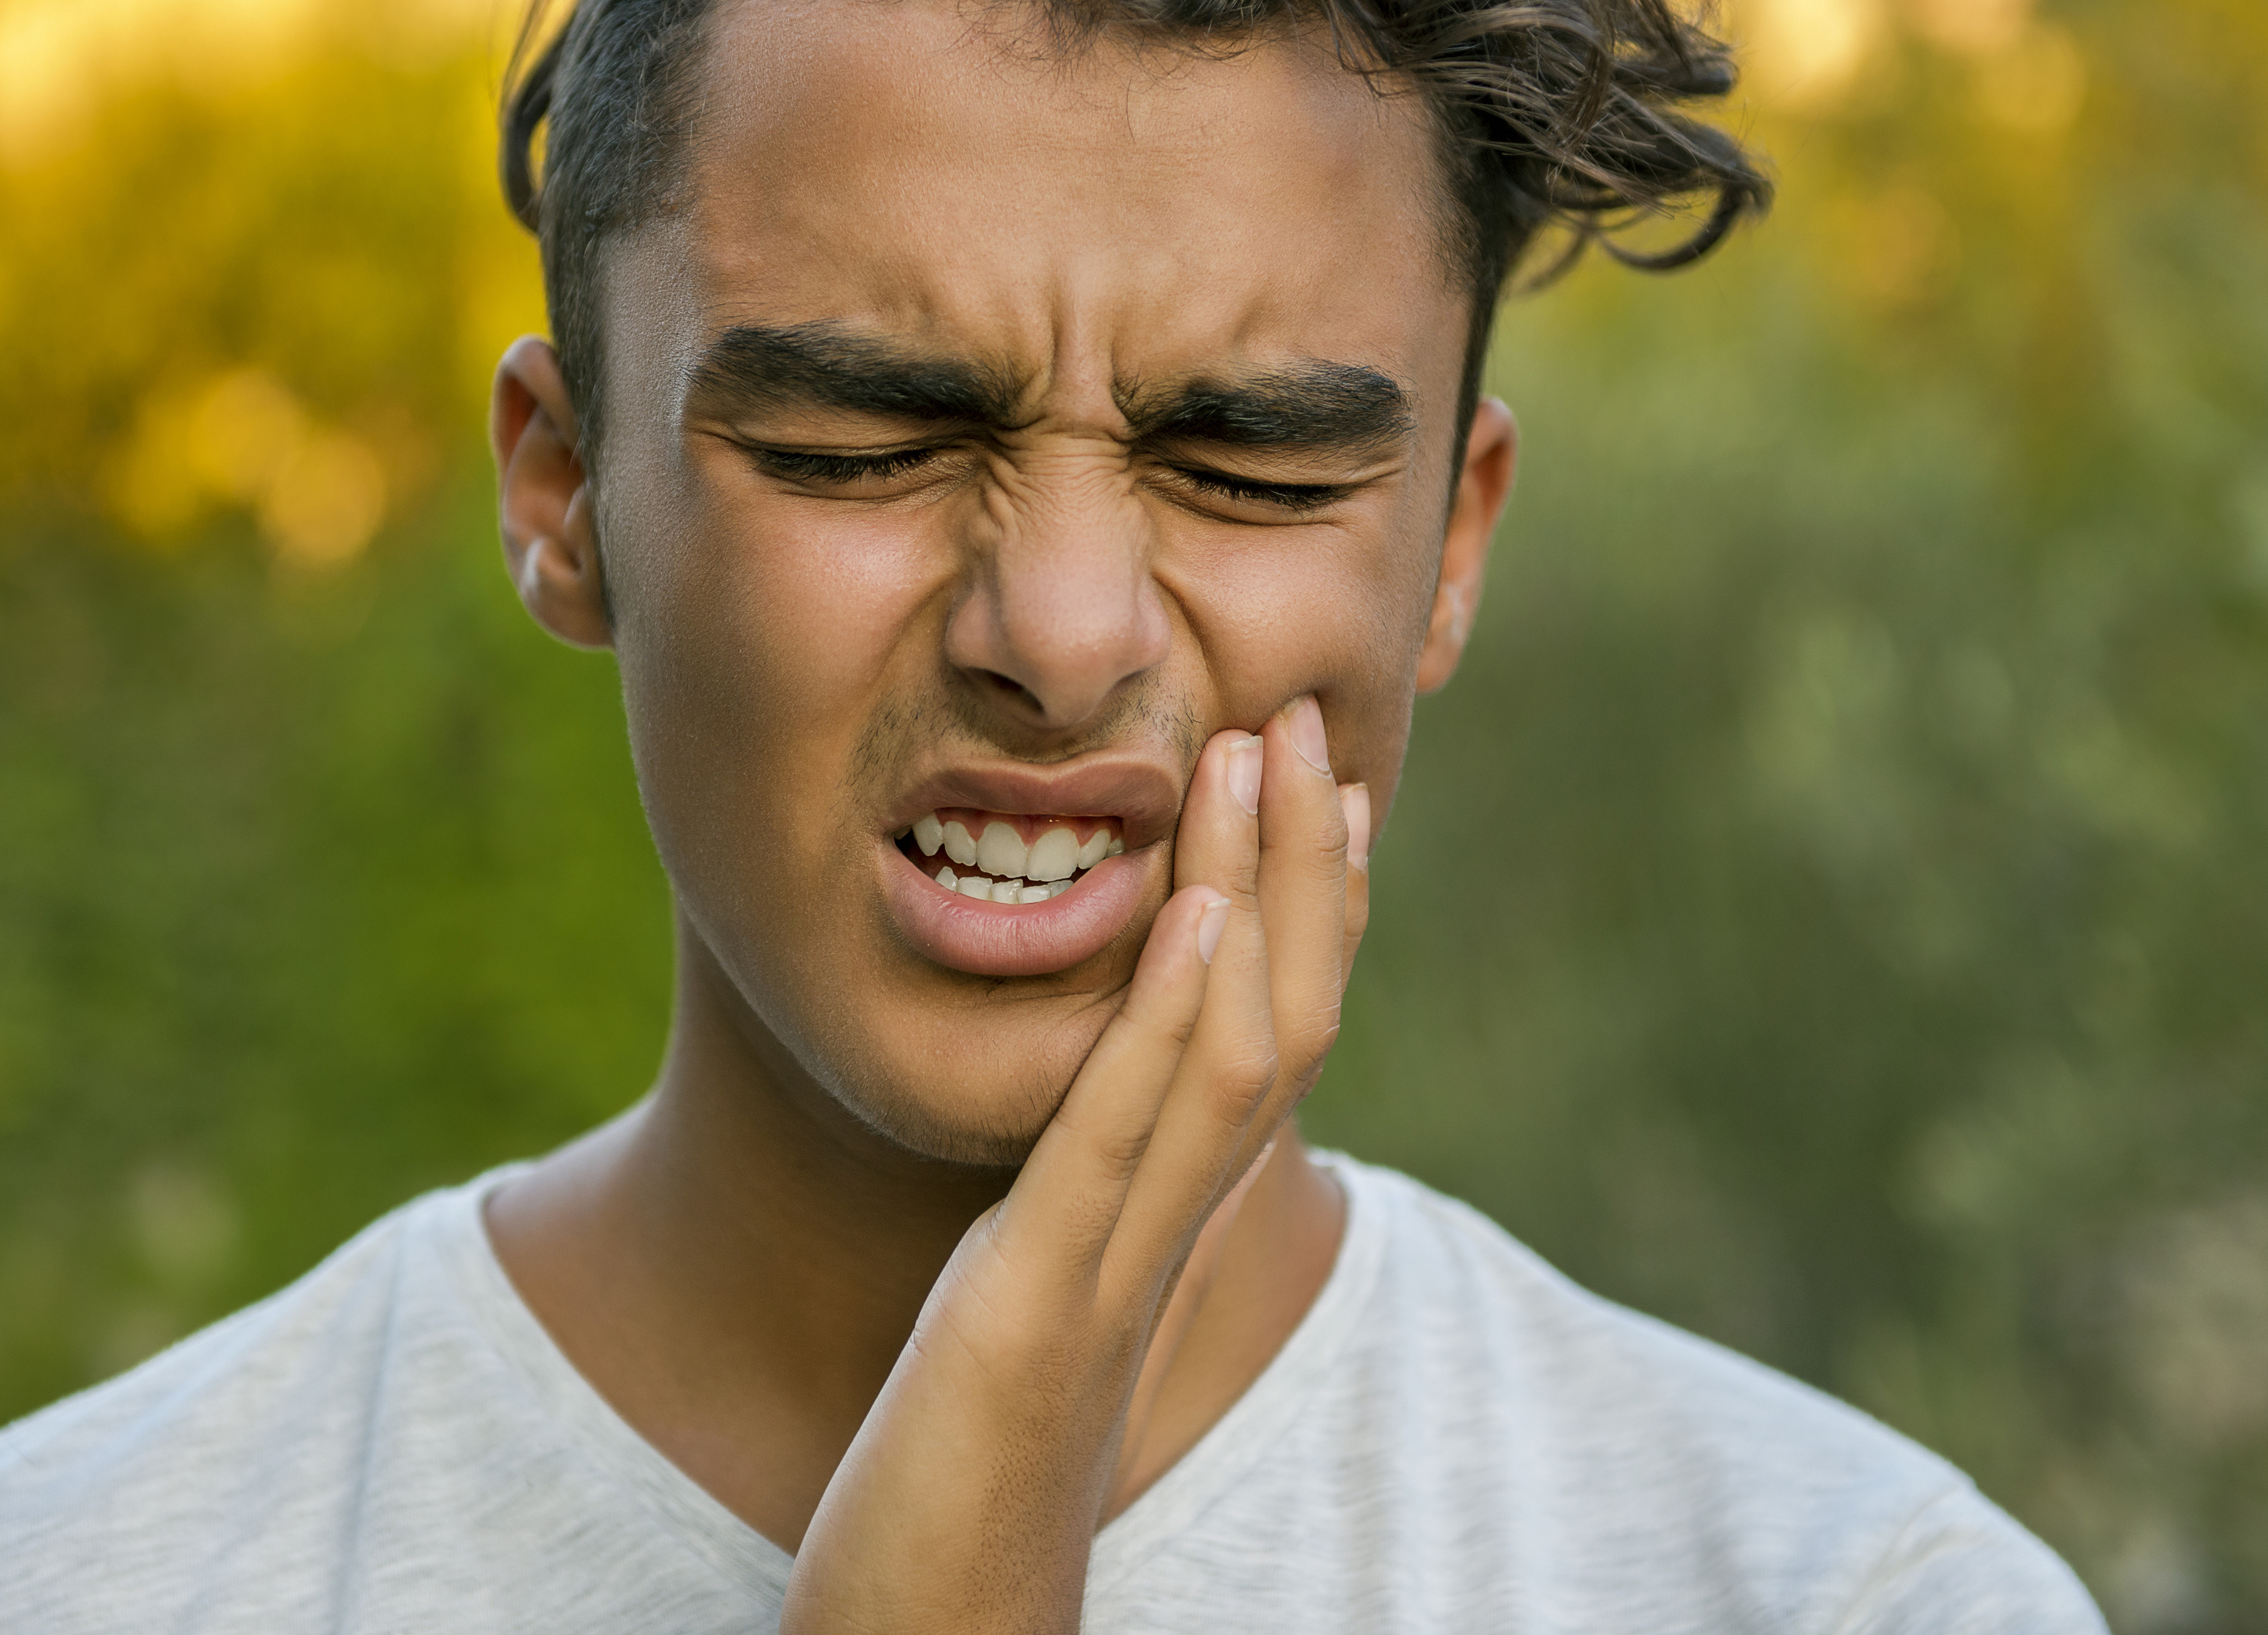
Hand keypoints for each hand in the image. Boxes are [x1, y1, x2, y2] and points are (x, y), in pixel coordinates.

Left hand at [781, 697, 1373, 1634]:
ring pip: (1232, 1059)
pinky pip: (1121, 1144)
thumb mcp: (1026, 1308)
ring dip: (1256, 899)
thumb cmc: (968, 1479)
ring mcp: (1112, 1269)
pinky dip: (1169, 1022)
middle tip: (1307, 722)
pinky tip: (1191, 919)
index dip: (1312, 912)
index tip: (1326, 784)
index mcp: (1157, 1229)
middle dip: (1302, 868)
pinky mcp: (1034, 1304)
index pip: (1269, 1042)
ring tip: (1261, 762)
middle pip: (1285, 1022)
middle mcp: (1165, 1238)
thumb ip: (1066, 1212)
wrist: (941, 1626)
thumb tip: (1077, 1132)